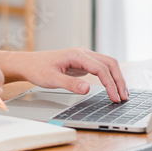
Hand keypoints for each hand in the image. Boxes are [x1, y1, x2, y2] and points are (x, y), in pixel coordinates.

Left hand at [12, 48, 128, 102]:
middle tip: (124, 97)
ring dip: (116, 77)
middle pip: (109, 63)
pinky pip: (101, 67)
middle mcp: (82, 53)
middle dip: (119, 80)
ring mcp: (83, 57)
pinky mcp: (82, 63)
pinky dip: (109, 77)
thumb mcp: (51, 79)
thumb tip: (87, 89)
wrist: (28, 63)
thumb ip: (69, 84)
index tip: (115, 97)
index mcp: (76, 54)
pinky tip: (113, 87)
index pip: (100, 68)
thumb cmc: (37, 69)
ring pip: (107, 64)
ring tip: (122, 94)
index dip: (110, 83)